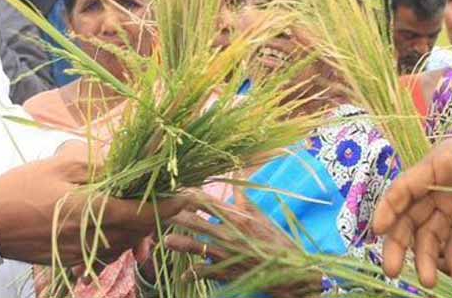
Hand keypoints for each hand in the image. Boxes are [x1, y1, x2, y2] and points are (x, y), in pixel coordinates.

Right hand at [0, 143, 186, 265]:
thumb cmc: (22, 188)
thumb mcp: (63, 165)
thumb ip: (103, 167)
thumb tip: (135, 164)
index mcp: (96, 212)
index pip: (146, 214)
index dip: (172, 205)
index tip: (190, 194)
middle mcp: (96, 238)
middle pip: (140, 230)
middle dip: (154, 212)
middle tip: (162, 191)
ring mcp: (85, 254)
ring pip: (126, 242)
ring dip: (135, 225)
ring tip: (132, 202)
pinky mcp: (75, 260)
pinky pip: (108, 250)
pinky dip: (116, 236)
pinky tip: (106, 217)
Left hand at [164, 190, 315, 294]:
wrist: (289, 271)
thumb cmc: (276, 241)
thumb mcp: (262, 217)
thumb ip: (245, 200)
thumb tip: (237, 177)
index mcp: (238, 218)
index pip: (209, 202)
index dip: (191, 196)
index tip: (177, 190)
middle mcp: (229, 234)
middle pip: (197, 222)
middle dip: (178, 216)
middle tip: (161, 210)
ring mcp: (226, 254)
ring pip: (196, 247)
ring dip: (180, 243)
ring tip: (165, 241)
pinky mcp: (226, 272)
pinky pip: (205, 272)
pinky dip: (193, 273)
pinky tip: (183, 274)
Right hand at [372, 133, 451, 287]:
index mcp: (443, 162)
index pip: (407, 186)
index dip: (389, 207)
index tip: (378, 231)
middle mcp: (443, 185)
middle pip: (412, 216)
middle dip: (401, 243)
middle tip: (394, 270)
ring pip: (431, 235)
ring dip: (427, 258)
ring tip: (430, 282)